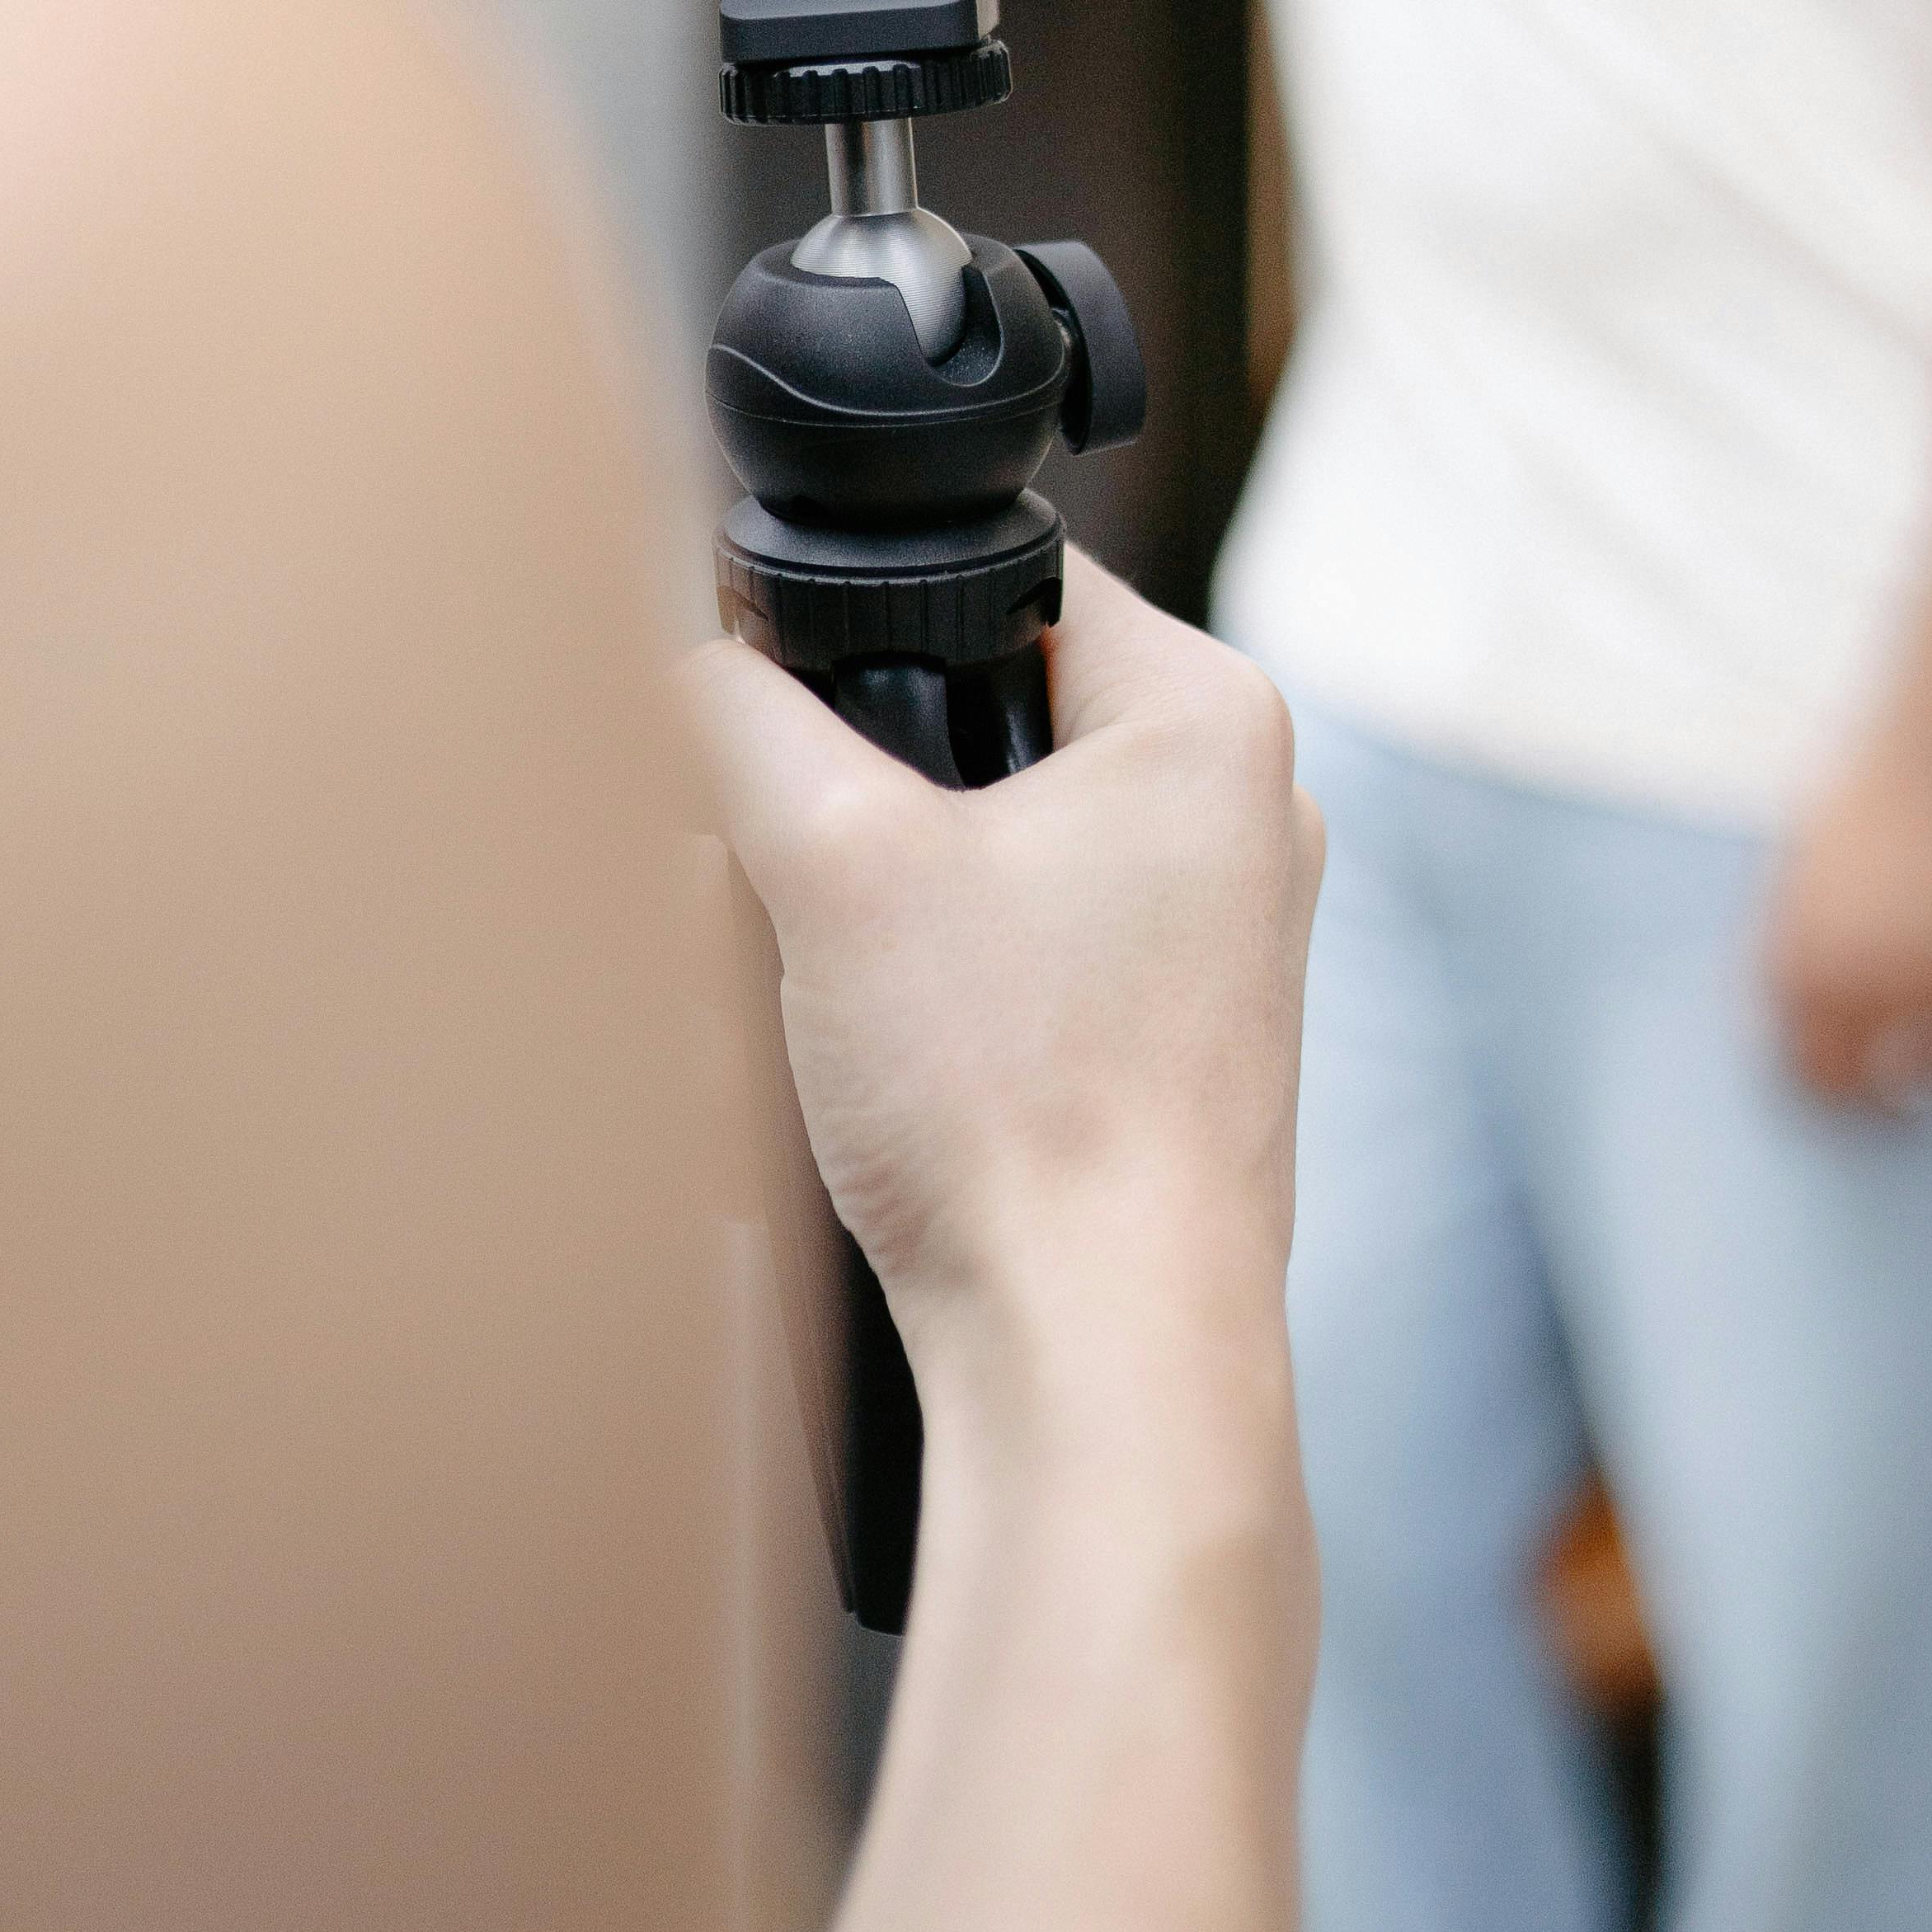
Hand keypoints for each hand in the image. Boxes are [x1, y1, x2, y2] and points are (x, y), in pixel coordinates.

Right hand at [687, 561, 1322, 1405]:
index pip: (1008, 578)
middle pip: (990, 717)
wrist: (1100, 1353)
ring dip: (881, 900)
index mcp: (1209, 719)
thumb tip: (686, 656)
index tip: (788, 718)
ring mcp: (1223, 933)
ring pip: (995, 844)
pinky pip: (1026, 948)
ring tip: (832, 983)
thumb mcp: (830, 859)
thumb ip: (737, 715)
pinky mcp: (1182, 1036)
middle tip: (794, 875)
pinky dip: (936, 983)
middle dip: (858, 794)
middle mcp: (1244, 811)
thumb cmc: (1022, 1114)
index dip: (870, 633)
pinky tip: (885, 1060)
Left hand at [1762, 720, 1931, 1109]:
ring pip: (1908, 1080)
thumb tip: (1780, 1021)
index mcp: (1792, 957)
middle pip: (1841, 1081)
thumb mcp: (1791, 880)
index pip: (1789, 1057)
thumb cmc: (1859, 810)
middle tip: (1865, 1109)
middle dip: (1849, 1102)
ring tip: (1908, 1100)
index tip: (1821, 1094)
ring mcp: (1916, 982)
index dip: (1805, 1084)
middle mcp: (1848, 981)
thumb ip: (1783, 951)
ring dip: (1906, 1094)